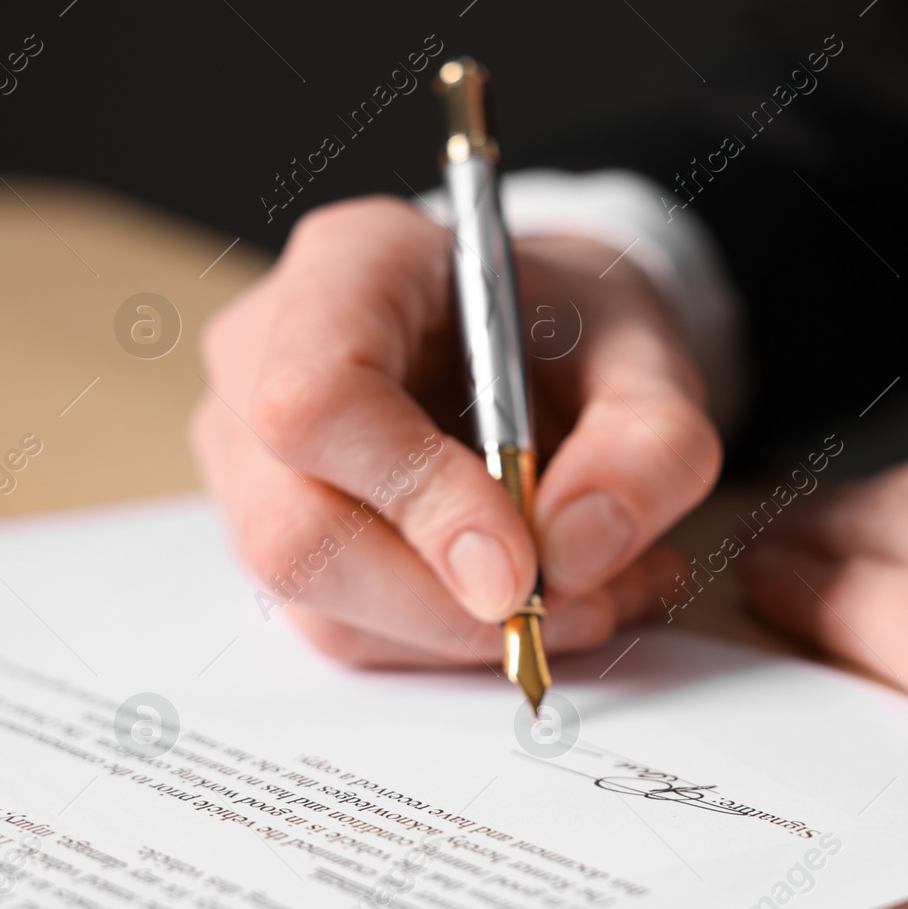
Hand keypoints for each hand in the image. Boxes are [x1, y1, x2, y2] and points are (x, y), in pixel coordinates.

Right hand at [193, 196, 719, 665]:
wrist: (549, 342)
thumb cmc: (579, 331)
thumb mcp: (654, 359)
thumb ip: (648, 446)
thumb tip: (574, 551)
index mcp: (353, 265)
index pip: (317, 400)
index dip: (418, 499)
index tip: (524, 567)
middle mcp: (266, 358)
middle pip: (296, 532)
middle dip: (449, 604)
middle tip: (576, 602)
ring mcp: (253, 458)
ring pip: (322, 603)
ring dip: (472, 634)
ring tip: (597, 593)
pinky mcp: (286, 536)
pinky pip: (353, 631)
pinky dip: (464, 643)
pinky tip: (554, 602)